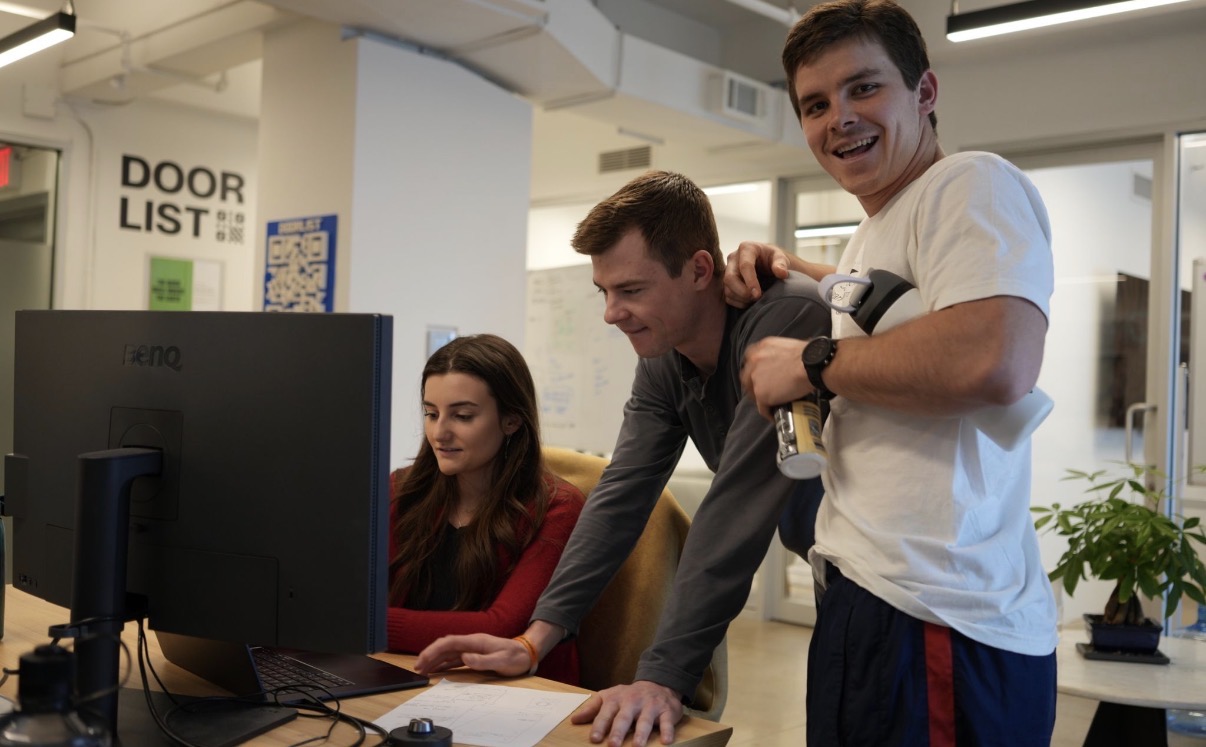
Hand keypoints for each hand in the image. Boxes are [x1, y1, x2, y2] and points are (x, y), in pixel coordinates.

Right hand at [414, 633, 528, 676]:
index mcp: (475, 641)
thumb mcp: (501, 660)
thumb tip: (464, 658)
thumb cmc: (515, 657)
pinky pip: (454, 658)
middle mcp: (471, 643)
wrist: (526, 654)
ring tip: (422, 670)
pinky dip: (444, 664)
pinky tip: (437, 670)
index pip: (449, 642)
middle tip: (417, 668)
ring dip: (434, 660)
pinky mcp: (474, 655)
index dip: (434, 650)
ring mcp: (472, 649)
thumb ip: (483, 660)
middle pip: (445, 646)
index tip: (423, 660)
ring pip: (448, 652)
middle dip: (430, 655)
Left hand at [571, 680, 683, 746]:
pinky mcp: (666, 711)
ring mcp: (650, 706)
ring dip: (641, 733)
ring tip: (637, 746)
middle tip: (613, 745)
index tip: (594, 738)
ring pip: (645, 721)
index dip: (600, 726)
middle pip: (624, 718)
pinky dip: (667, 731)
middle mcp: (632, 702)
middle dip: (618, 731)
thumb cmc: (629, 696)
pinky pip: (667, 722)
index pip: (606, 713)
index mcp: (616, 699)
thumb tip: (574, 720)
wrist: (658, 683)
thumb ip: (592, 709)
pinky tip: (666, 742)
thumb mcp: (609, 697)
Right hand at [723, 241, 793, 307]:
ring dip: (741, 298)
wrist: (766, 263)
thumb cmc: (773, 259)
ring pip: (727, 289)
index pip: (745, 266)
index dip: (750, 281)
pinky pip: (727, 296)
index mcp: (747, 248)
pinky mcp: (727, 282)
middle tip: (756, 298)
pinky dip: (738, 302)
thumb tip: (782, 273)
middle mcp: (733, 258)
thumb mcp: (780, 257)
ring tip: (755, 299)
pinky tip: (749, 301)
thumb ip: (781, 264)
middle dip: (742, 292)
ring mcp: (728, 270)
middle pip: (730, 278)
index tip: (758, 294)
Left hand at [741, 336, 812, 418]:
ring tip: (773, 404)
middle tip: (767, 393)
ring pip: (754, 394)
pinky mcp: (761, 394)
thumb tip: (787, 362)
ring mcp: (756, 378)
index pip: (752, 363)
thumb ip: (779, 354)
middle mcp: (754, 361)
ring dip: (762, 399)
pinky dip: (768, 412)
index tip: (763, 378)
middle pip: (748, 378)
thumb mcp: (788, 346)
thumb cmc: (809, 355)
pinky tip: (775, 414)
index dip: (757, 372)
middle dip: (756, 387)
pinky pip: (762, 408)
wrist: (812, 365)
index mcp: (761, 348)